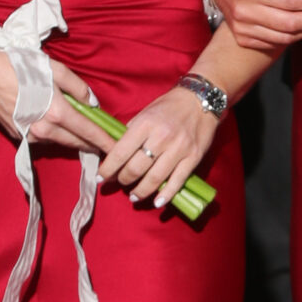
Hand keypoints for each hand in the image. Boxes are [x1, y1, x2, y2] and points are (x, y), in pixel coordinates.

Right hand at [0, 45, 113, 153]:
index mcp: (56, 112)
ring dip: (75, 140)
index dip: (106, 141)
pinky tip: (59, 126)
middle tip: (108, 143)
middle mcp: (44, 130)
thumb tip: (92, 104)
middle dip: (93, 144)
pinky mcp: (19, 137)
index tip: (119, 148)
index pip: (88, 132)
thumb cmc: (18, 66)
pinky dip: (55, 135)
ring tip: (88, 134)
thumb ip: (78, 87)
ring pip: (60, 142)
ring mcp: (30, 136)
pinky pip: (44, 139)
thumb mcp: (54, 68)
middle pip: (76, 143)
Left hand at [98, 84, 218, 208]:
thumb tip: (115, 151)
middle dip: (124, 179)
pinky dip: (166, 194)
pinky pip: (177, 181)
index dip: (108, 168)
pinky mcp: (193, 157)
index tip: (101, 178)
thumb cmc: (169, 106)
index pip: (120, 152)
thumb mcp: (145, 112)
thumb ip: (131, 131)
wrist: (200, 100)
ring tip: (134, 196)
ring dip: (141, 191)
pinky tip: (157, 202)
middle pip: (136, 168)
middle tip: (120, 183)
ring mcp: (179, 149)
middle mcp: (161, 137)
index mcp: (145, 124)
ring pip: (155, 178)